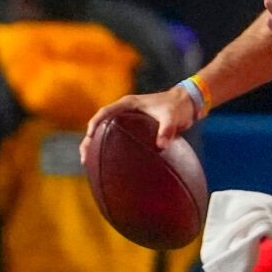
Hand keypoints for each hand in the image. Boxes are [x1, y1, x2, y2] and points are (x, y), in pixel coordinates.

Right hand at [82, 87, 197, 160]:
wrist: (186, 104)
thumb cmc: (178, 107)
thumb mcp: (172, 117)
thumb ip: (167, 130)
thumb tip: (161, 147)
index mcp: (128, 104)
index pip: (105, 112)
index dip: (95, 124)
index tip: (90, 136)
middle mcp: (125, 111)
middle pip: (100, 125)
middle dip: (89, 141)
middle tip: (84, 158)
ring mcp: (127, 120)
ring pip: (105, 134)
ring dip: (96, 148)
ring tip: (89, 166)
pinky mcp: (133, 128)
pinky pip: (117, 140)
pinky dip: (110, 151)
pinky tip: (109, 167)